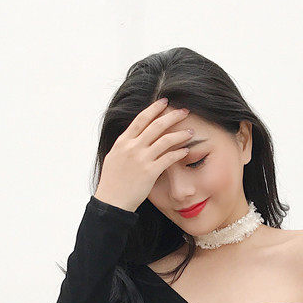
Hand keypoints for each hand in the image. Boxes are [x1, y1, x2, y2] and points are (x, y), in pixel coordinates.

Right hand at [95, 97, 193, 211]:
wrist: (111, 201)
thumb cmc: (113, 182)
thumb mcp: (114, 158)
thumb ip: (125, 146)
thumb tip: (133, 137)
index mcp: (123, 141)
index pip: (141, 119)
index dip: (154, 108)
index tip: (165, 101)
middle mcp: (132, 147)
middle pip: (156, 125)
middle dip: (172, 116)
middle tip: (185, 110)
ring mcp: (141, 159)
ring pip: (165, 140)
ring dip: (180, 134)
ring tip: (191, 131)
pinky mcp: (149, 172)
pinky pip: (168, 159)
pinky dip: (179, 153)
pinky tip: (186, 151)